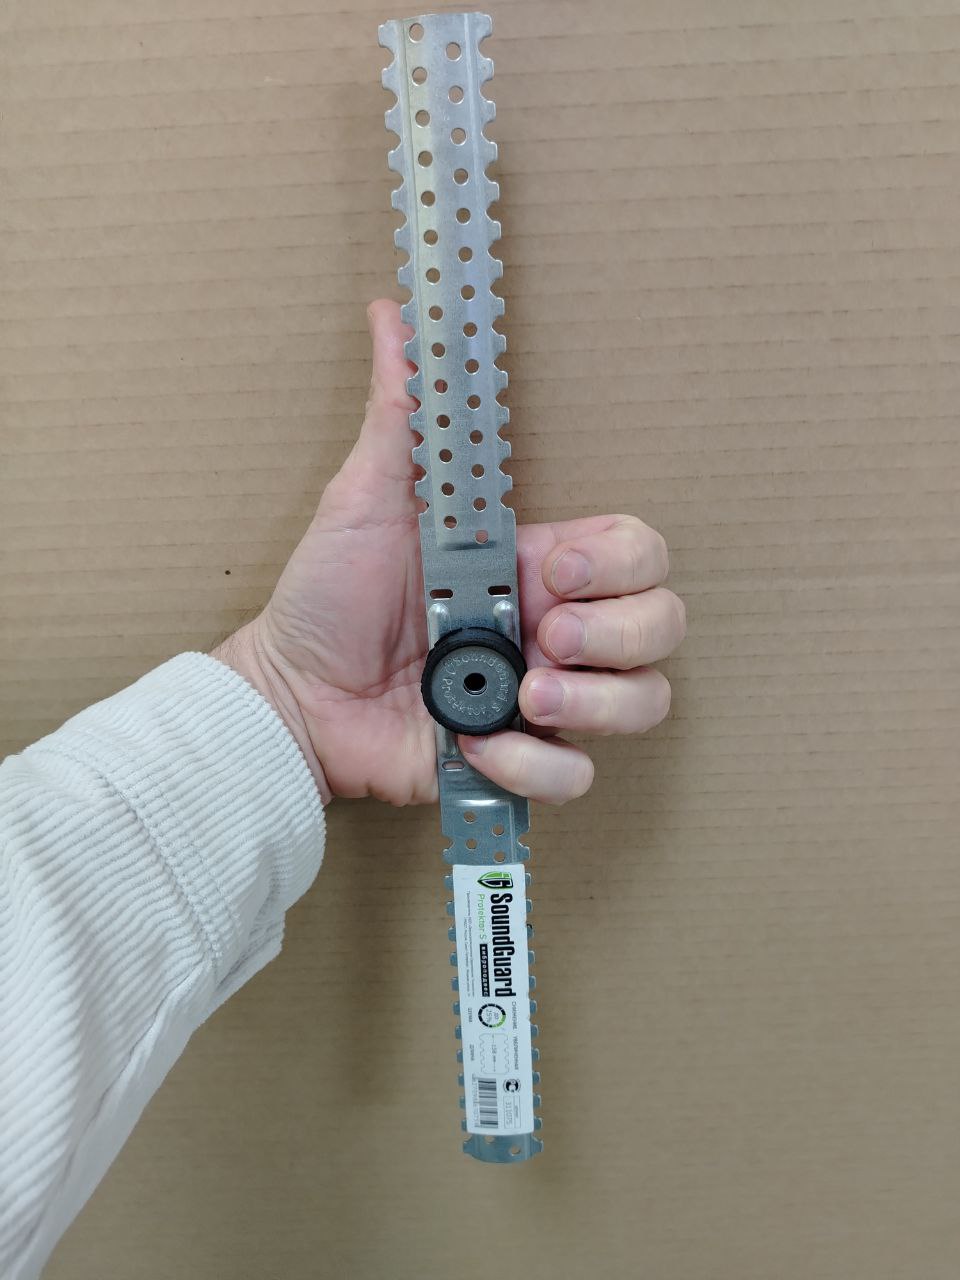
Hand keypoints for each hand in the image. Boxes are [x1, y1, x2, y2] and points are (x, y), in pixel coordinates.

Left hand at [213, 300, 684, 806]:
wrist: (290, 693)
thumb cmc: (327, 594)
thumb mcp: (367, 497)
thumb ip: (401, 413)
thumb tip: (396, 311)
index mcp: (536, 565)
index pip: (640, 553)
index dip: (620, 564)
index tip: (549, 571)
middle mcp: (554, 631)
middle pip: (664, 626)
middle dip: (621, 633)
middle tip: (544, 634)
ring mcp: (543, 699)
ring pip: (646, 703)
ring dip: (596, 702)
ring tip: (521, 697)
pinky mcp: (518, 761)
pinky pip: (579, 775)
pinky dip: (536, 766)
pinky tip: (476, 744)